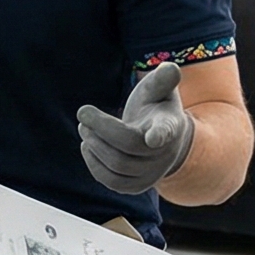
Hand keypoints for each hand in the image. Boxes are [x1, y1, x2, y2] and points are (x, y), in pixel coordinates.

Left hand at [75, 62, 194, 192]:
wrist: (159, 138)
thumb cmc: (155, 107)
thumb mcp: (159, 89)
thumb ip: (162, 79)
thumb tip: (171, 68)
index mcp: (170, 126)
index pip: (166, 131)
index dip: (159, 135)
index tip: (152, 138)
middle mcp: (163, 153)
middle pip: (128, 145)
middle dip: (100, 128)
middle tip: (83, 114)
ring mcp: (152, 173)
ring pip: (117, 166)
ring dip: (93, 145)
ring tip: (84, 128)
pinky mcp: (136, 186)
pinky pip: (112, 182)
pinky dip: (94, 165)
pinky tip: (88, 146)